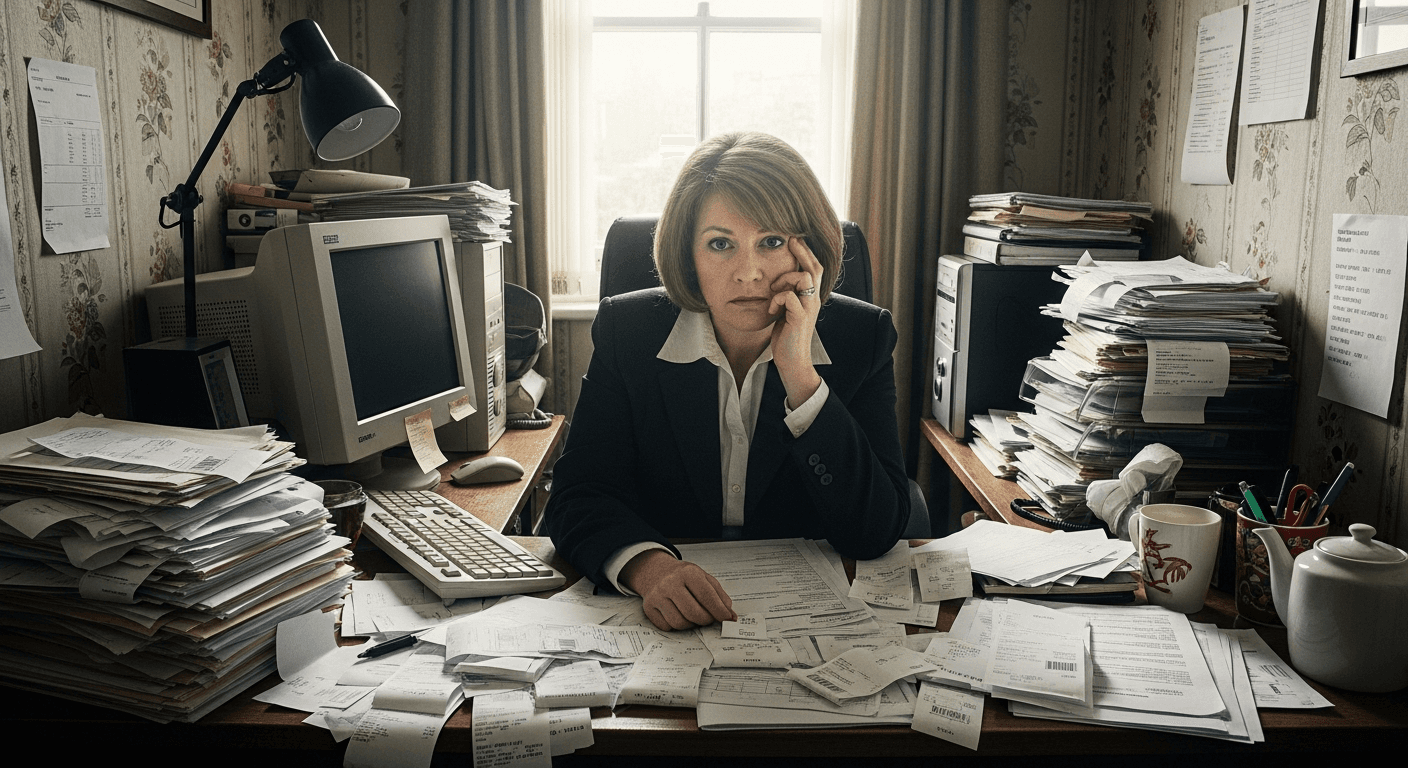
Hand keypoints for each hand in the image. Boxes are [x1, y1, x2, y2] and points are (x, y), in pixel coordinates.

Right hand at [620, 549, 735, 630]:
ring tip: (693, 615)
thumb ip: (719, 595)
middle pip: (693, 613)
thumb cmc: (682, 576)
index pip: (707, 596)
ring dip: (691, 624)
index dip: (719, 611)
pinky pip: (667, 627)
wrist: (656, 571)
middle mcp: (670, 583)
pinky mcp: (649, 608)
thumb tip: (729, 615)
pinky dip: (677, 625)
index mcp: (688, 573)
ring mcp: (657, 596)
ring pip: (680, 623)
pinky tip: (679, 614)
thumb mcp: (703, 577)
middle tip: (709, 619)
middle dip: (706, 620)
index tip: (727, 619)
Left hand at [768, 236, 823, 407]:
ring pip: (804, 277)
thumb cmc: (786, 336)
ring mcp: (808, 308)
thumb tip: (777, 280)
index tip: (794, 238)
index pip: (814, 268)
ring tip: (773, 290)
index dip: (806, 252)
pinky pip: (790, 296)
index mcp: (810, 297)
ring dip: (785, 278)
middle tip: (790, 238)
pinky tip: (771, 309)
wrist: (792, 362)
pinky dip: (777, 298)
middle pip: (814, 267)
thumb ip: (786, 295)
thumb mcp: (786, 311)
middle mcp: (813, 300)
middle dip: (802, 250)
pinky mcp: (800, 318)